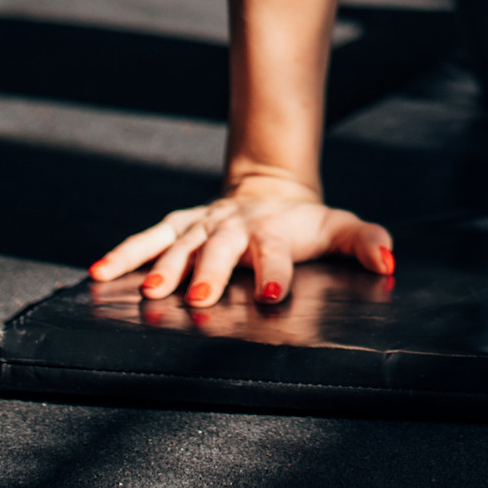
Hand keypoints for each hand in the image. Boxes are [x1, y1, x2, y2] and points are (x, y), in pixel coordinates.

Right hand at [87, 173, 394, 306]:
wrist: (271, 190)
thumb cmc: (305, 222)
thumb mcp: (339, 226)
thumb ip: (366, 242)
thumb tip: (389, 261)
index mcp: (273, 231)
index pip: (276, 252)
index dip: (275, 270)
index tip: (272, 293)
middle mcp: (234, 227)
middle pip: (220, 248)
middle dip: (210, 271)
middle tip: (200, 297)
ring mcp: (204, 225)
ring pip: (179, 244)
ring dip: (163, 266)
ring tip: (147, 292)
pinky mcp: (180, 225)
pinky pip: (148, 239)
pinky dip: (123, 253)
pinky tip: (98, 272)